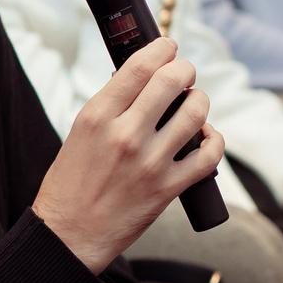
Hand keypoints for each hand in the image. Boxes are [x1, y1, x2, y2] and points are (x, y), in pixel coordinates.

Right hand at [33, 37, 223, 271]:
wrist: (69, 235)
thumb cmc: (70, 184)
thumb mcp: (80, 133)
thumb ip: (111, 105)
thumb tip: (142, 78)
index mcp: (97, 116)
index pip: (139, 66)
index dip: (161, 48)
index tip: (168, 47)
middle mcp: (125, 135)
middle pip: (172, 81)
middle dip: (185, 70)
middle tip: (184, 73)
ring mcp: (150, 162)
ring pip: (196, 112)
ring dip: (199, 101)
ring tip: (193, 103)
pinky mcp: (168, 187)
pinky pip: (209, 154)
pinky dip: (213, 140)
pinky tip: (205, 137)